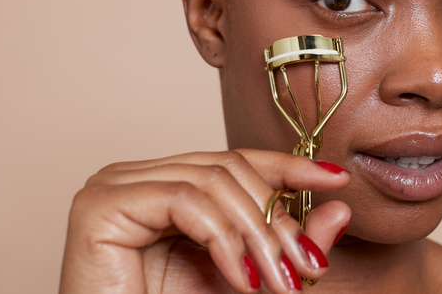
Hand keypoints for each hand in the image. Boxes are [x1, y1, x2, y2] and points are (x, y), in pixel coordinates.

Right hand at [59, 149, 350, 292]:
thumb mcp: (249, 279)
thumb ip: (288, 244)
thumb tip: (341, 210)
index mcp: (164, 185)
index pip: (234, 159)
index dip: (287, 165)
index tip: (335, 179)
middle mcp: (138, 177)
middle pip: (227, 167)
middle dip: (276, 218)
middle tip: (305, 269)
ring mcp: (115, 184)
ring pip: (211, 180)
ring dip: (258, 233)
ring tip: (279, 282)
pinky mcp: (101, 204)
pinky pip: (184, 200)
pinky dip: (224, 239)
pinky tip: (240, 279)